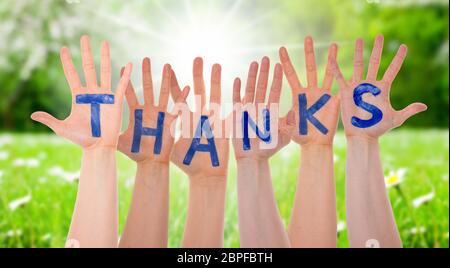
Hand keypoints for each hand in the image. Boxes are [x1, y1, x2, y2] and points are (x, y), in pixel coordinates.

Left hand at [31, 35, 131, 147]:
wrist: (98, 147)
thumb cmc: (81, 139)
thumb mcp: (63, 128)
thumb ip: (49, 120)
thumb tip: (33, 115)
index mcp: (78, 96)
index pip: (72, 74)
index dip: (67, 62)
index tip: (64, 48)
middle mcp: (92, 92)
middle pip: (88, 67)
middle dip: (86, 52)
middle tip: (84, 37)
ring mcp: (104, 95)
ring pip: (105, 71)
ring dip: (105, 57)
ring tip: (104, 42)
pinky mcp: (116, 101)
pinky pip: (122, 86)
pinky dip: (125, 75)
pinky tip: (129, 64)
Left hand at [117, 58, 188, 162]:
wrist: (151, 163)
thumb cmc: (135, 153)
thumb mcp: (119, 141)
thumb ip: (108, 132)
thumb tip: (88, 128)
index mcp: (135, 113)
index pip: (128, 93)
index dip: (125, 80)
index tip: (121, 67)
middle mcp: (148, 110)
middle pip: (147, 87)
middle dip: (146, 73)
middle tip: (145, 58)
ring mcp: (160, 114)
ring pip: (163, 93)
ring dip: (165, 79)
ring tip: (167, 65)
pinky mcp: (170, 121)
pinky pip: (178, 107)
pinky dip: (183, 97)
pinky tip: (188, 87)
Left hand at [170, 58, 228, 178]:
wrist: (206, 175)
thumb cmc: (188, 165)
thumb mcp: (172, 148)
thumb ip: (166, 136)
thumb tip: (152, 129)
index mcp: (184, 119)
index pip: (178, 97)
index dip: (174, 83)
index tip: (170, 67)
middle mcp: (198, 116)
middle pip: (197, 90)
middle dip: (197, 73)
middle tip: (198, 57)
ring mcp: (212, 120)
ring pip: (213, 96)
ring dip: (215, 80)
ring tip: (216, 64)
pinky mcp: (222, 127)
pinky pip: (228, 110)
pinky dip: (233, 96)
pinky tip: (238, 82)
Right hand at [232, 57, 291, 159]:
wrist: (253, 158)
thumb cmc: (269, 148)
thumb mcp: (284, 134)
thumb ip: (291, 122)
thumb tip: (298, 109)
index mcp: (271, 110)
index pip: (274, 90)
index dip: (277, 78)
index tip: (279, 65)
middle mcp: (259, 107)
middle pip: (262, 86)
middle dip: (265, 72)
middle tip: (267, 58)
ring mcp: (248, 110)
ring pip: (250, 89)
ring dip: (252, 76)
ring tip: (255, 63)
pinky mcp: (237, 115)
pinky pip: (236, 100)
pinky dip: (237, 90)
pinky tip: (237, 79)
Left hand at [279, 37, 339, 145]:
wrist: (315, 145)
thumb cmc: (300, 137)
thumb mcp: (286, 125)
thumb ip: (281, 117)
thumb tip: (272, 111)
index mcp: (297, 95)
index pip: (289, 74)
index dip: (286, 62)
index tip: (281, 48)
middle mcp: (310, 92)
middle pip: (309, 67)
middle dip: (309, 52)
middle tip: (308, 37)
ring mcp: (322, 95)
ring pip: (327, 73)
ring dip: (331, 58)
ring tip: (334, 44)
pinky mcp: (333, 101)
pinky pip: (339, 87)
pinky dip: (342, 76)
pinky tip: (349, 64)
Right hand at [332, 35, 426, 138]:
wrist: (361, 134)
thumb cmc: (378, 128)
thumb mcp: (395, 119)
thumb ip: (408, 110)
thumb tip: (424, 106)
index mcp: (383, 89)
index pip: (392, 70)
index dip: (398, 58)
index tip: (404, 46)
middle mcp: (370, 85)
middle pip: (374, 62)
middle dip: (377, 49)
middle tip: (379, 35)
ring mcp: (357, 87)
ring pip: (357, 65)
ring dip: (357, 52)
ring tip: (359, 39)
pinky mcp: (345, 92)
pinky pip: (340, 78)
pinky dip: (336, 68)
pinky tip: (332, 58)